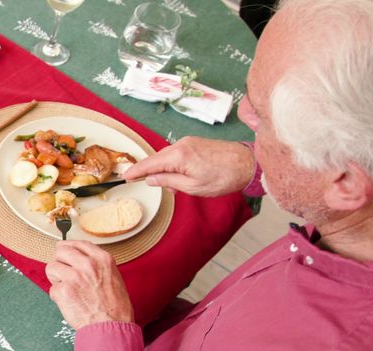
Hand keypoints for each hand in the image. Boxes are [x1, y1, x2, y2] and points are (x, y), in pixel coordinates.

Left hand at [45, 241, 132, 328]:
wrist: (111, 327)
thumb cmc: (115, 308)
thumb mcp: (113, 277)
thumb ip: (96, 266)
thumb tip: (78, 259)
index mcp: (102, 259)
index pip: (77, 243)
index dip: (69, 249)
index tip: (65, 254)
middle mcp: (88, 264)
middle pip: (61, 251)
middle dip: (60, 262)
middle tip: (64, 275)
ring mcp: (74, 276)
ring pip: (51, 267)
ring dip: (56, 279)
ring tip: (68, 290)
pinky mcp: (63, 291)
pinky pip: (52, 289)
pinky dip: (58, 297)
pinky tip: (70, 303)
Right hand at [123, 136, 255, 197]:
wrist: (247, 163)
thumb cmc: (223, 178)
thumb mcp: (192, 187)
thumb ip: (169, 182)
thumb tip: (151, 179)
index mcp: (178, 156)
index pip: (150, 163)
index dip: (136, 171)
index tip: (124, 176)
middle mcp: (181, 145)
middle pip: (157, 159)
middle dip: (151, 172)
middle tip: (149, 185)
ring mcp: (188, 142)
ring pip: (167, 156)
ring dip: (164, 169)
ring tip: (174, 185)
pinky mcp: (195, 142)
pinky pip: (176, 153)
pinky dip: (173, 164)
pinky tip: (181, 175)